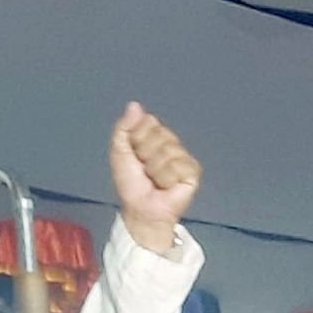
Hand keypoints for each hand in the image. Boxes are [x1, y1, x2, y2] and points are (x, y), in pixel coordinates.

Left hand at [108, 102, 201, 252]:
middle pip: (160, 134)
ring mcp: (183, 157)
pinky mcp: (193, 172)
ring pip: (168, 150)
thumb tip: (134, 105)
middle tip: (143, 169)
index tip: (134, 154)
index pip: (149, 121)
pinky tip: (166, 186)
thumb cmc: (130, 183)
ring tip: (153, 180)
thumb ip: (124, 128)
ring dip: (155, 168)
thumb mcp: (119, 152)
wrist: (141, 208)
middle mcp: (170, 144)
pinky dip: (167, 177)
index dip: (137, 137)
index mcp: (154, 136)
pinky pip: (178, 164)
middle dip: (146, 153)